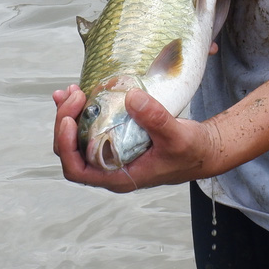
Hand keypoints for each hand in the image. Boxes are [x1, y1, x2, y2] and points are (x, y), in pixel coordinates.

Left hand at [51, 84, 225, 190]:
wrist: (203, 150)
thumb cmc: (191, 152)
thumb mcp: (177, 136)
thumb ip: (156, 119)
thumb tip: (131, 97)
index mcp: (118, 176)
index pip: (77, 170)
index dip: (66, 146)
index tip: (70, 121)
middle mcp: (109, 167)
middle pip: (71, 151)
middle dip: (65, 121)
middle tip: (74, 95)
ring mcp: (111, 152)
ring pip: (77, 138)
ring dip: (69, 114)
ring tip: (69, 91)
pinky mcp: (116, 138)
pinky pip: (91, 127)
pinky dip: (81, 111)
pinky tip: (79, 93)